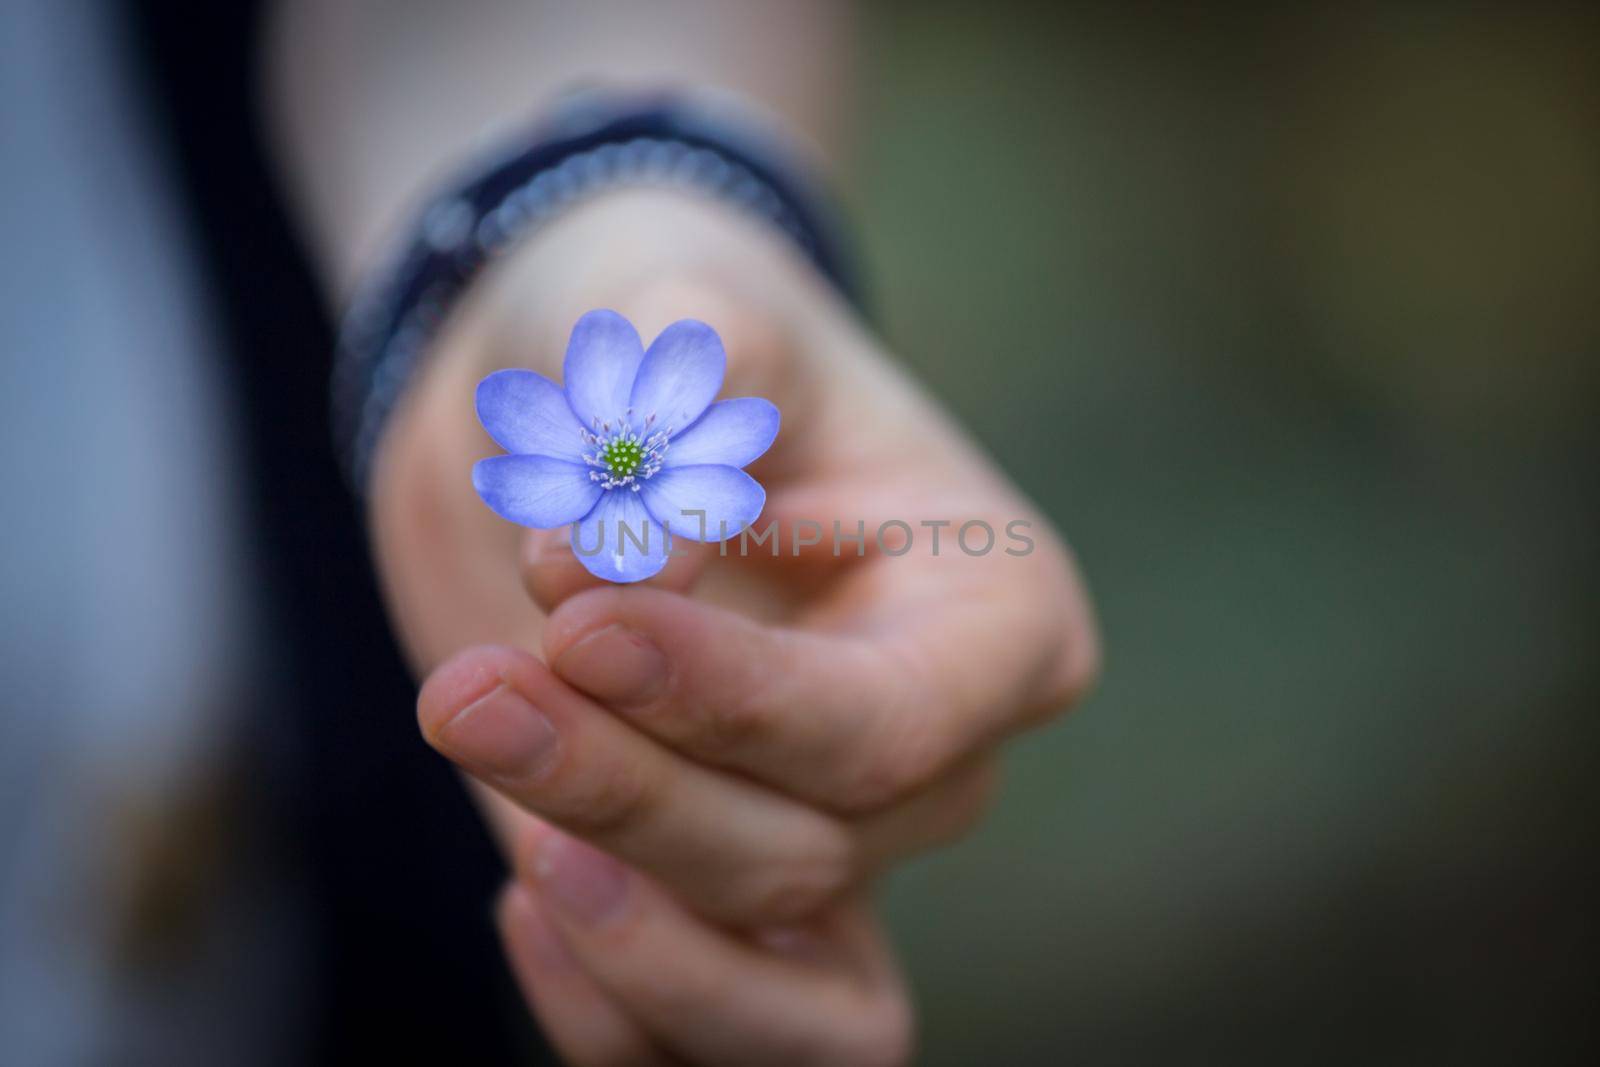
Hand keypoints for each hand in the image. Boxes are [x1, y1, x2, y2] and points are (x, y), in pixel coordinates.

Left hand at [372, 191, 1098, 1062]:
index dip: (733, 702)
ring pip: (770, 981)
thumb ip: (684, 399)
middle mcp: (932, 751)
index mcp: (992, 612)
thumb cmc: (673, 335)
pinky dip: (616, 1010)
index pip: (887, 723)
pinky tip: (520, 898)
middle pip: (807, 848)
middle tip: (475, 687)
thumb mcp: (687, 307)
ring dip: (621, 914)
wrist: (585, 408)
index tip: (579, 624)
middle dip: (628, 786)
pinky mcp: (722, 890)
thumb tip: (633, 572)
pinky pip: (708, 1035)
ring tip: (484, 759)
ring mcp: (833, 835)